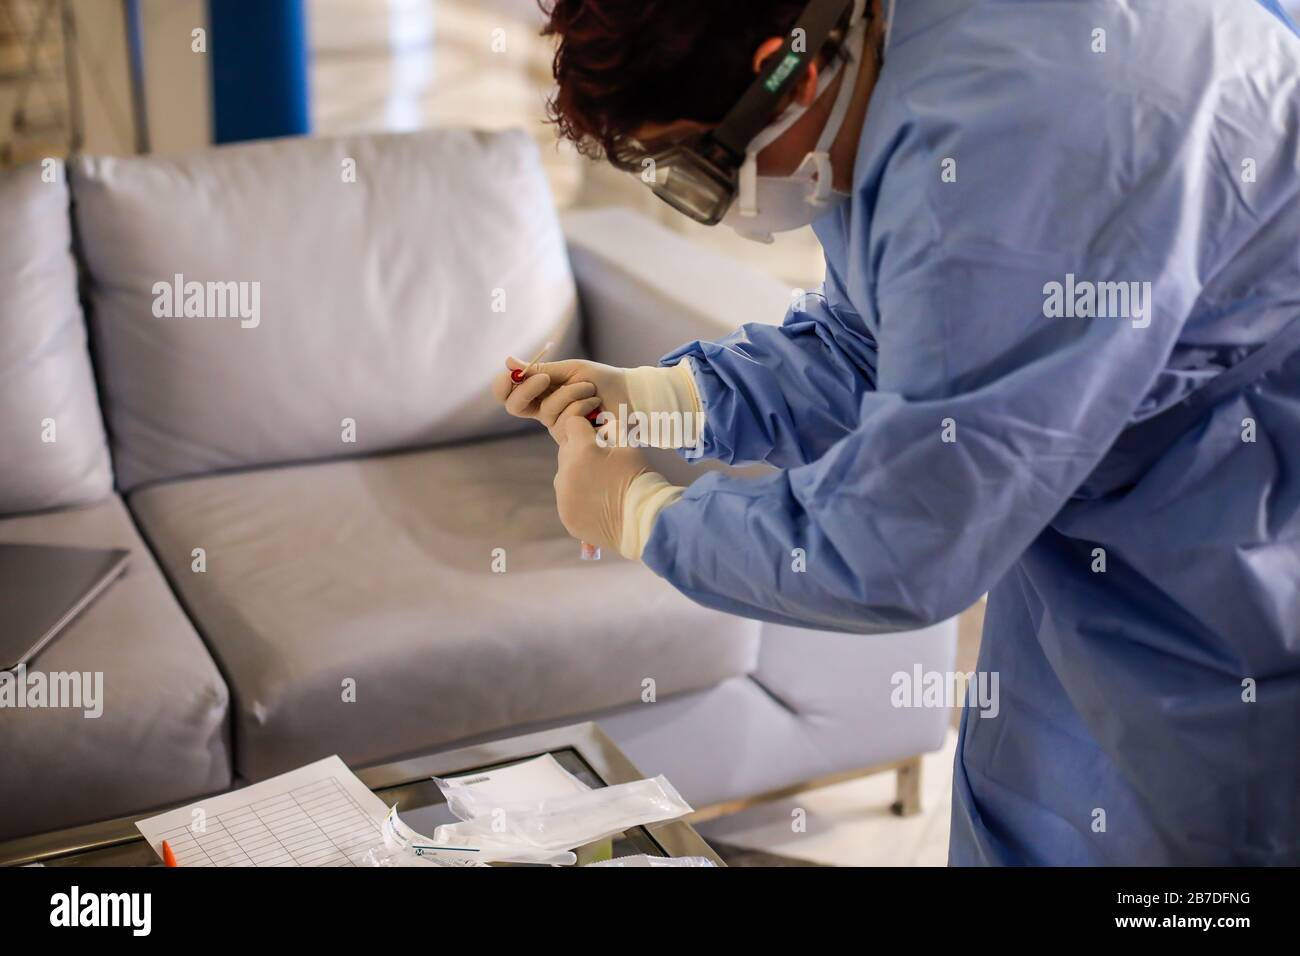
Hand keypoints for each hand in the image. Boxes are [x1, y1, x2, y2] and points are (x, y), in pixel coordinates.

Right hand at [492, 357, 630, 438]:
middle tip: (545, 379)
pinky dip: (582, 406)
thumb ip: (541, 370)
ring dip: (571, 394)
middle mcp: (543, 410)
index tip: (511, 374)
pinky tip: (596, 405)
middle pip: (515, 407)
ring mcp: (556, 425)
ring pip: (547, 410)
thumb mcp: (570, 370)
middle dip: (527, 391)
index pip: (509, 393)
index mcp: (540, 392)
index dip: (503, 386)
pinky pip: (565, 421)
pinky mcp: (571, 437)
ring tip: (590, 389)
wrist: (628, 394)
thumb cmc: (601, 379)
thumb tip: (508, 361)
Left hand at [553, 415, 649, 553]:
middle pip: (566, 449)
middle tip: (603, 460)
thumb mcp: (629, 446)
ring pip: (564, 474)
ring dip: (577, 473)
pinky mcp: (566, 515)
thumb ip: (612, 430)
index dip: (586, 426)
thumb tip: (603, 424)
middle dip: (580, 449)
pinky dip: (578, 497)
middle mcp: (565, 471)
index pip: (573, 424)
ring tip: (601, 485)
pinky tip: (598, 503)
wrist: (642, 521)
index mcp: (581, 450)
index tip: (598, 432)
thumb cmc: (639, 479)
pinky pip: (566, 498)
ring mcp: (563, 496)